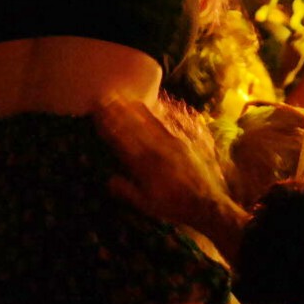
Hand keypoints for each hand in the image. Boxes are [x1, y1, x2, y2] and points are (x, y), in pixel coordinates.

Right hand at [95, 99, 247, 256]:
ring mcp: (169, 143)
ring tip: (121, 96)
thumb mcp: (146, 205)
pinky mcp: (181, 141)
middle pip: (131, 127)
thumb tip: (108, 179)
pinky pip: (164, 124)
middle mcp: (155, 150)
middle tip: (104, 98)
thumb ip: (126, 191)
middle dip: (117, 112)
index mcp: (143, 166)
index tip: (97, 115)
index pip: (121, 141)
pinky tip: (147, 106)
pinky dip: (153, 113)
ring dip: (132, 109)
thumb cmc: (173, 206)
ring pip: (146, 121)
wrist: (205, 203)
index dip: (108, 127)